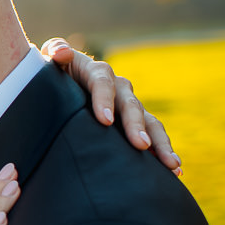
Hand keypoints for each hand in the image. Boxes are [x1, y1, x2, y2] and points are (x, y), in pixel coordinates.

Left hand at [43, 37, 181, 176]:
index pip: (102, 83)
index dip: (104, 100)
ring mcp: (128, 106)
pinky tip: (175, 172)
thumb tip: (63, 54)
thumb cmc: (52, 75)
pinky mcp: (133, 124)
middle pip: (131, 105)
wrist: (60, 86)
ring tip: (170, 164)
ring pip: (148, 122)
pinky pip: (152, 135)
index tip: (105, 121)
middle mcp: (119, 88)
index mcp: (96, 72)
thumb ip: (55, 52)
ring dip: (160, 142)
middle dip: (136, 126)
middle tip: (141, 146)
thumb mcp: (49, 60)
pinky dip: (163, 152)